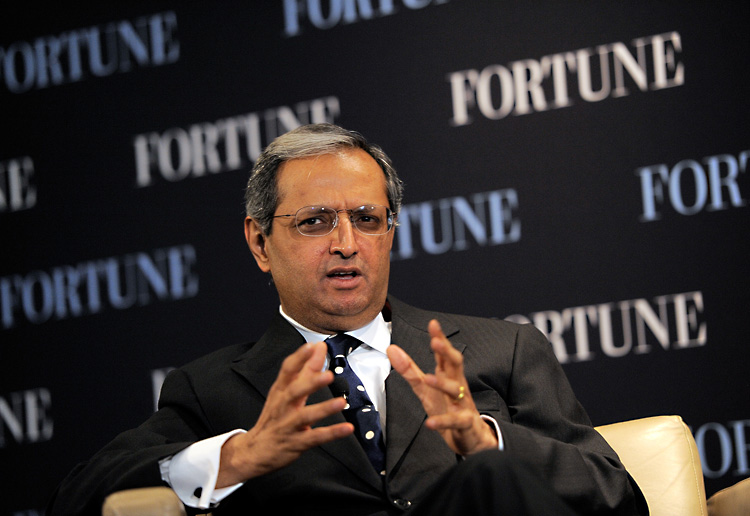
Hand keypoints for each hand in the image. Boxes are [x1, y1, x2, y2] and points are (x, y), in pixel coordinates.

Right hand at [216, 341, 353, 486]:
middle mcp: (283, 406)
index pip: (287, 371)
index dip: (298, 358)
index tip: (311, 347)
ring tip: (340, 402)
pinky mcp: (296, 443)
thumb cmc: (275, 416)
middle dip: (311, 382)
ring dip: (323, 409)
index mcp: (281, 391)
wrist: (255, 450)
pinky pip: (315, 437)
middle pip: (295, 392)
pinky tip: (347, 428)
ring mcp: (289, 425)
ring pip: (305, 416)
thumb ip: (305, 369)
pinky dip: (332, 433)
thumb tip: (318, 347)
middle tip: (328, 375)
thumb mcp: (286, 391)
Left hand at [387, 319, 497, 455]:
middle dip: (447, 352)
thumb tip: (392, 349)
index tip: (433, 324)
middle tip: (436, 341)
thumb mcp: (425, 389)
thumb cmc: (449, 408)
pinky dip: (443, 421)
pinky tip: (430, 423)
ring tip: (429, 378)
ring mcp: (462, 404)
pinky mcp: (464, 423)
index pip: (444, 354)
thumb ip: (409, 370)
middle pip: (455, 365)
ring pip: (456, 390)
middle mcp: (457, 386)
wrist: (471, 437)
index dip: (440, 338)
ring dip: (443, 383)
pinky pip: (455, 421)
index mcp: (448, 375)